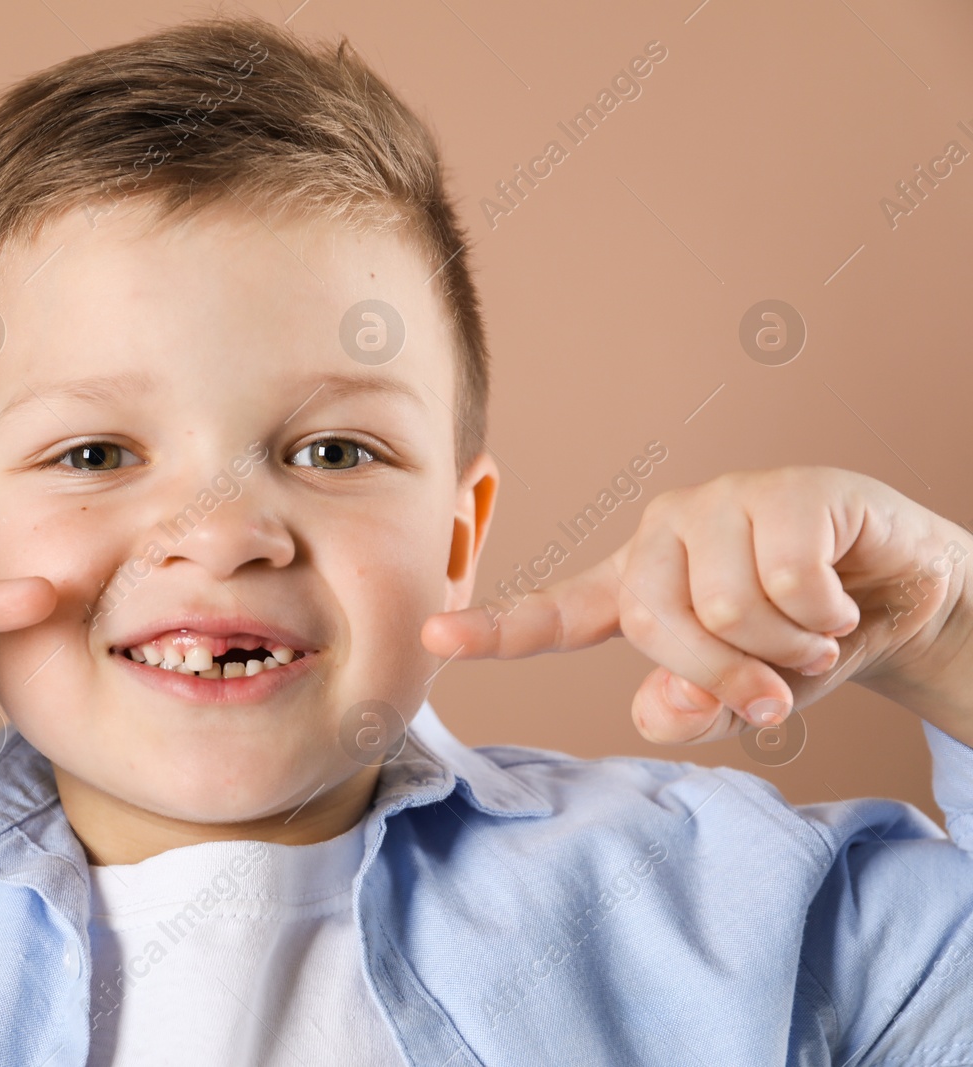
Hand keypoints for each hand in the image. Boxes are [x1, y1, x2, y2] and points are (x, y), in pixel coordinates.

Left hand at [420, 467, 972, 744]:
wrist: (908, 598)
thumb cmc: (809, 641)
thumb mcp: (749, 694)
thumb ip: (696, 708)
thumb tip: (660, 711)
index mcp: (639, 588)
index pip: (555, 614)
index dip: (494, 629)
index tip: (432, 637)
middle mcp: (666, 535)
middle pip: (655, 621)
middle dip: (724, 671)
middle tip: (776, 680)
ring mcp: (723, 503)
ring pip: (726, 603)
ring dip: (787, 644)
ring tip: (812, 633)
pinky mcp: (786, 488)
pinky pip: (786, 577)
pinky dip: (823, 614)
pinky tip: (838, 603)